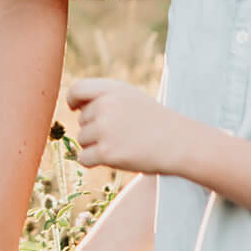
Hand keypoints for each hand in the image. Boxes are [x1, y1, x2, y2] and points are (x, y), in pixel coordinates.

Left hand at [64, 77, 184, 175]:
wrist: (178, 143)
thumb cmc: (153, 120)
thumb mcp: (130, 97)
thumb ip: (103, 96)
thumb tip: (74, 107)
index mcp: (111, 89)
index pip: (77, 89)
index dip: (73, 100)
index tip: (75, 108)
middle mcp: (105, 106)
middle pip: (81, 121)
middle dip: (95, 129)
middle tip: (122, 134)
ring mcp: (104, 129)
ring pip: (82, 140)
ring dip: (96, 146)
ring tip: (122, 144)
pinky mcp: (106, 152)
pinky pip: (83, 158)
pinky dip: (93, 161)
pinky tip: (113, 158)